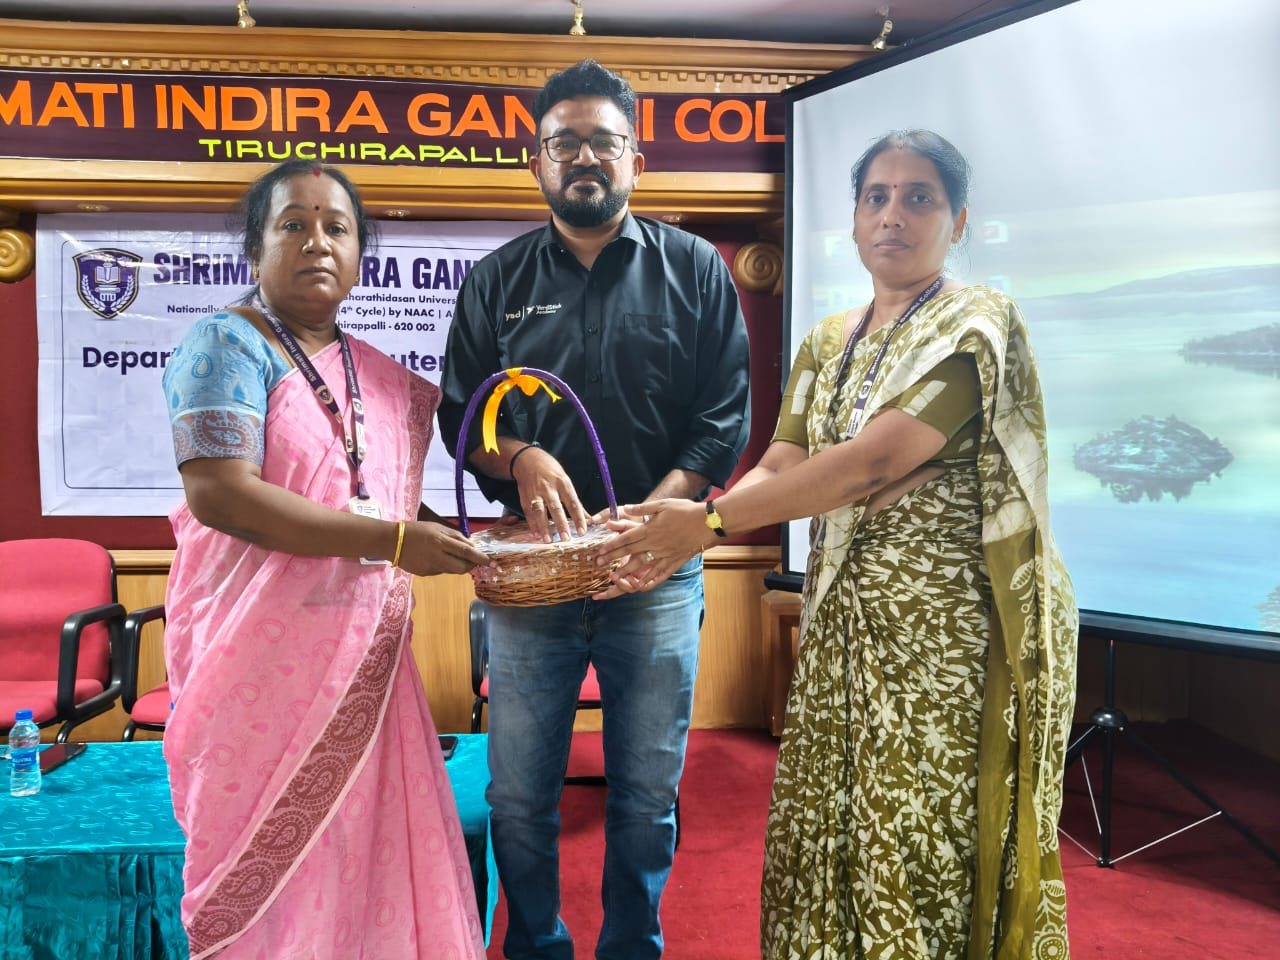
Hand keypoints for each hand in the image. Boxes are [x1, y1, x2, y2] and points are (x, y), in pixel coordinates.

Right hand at [397, 520, 488, 575]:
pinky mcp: (425, 574)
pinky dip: (443, 566)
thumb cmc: (416, 530)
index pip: (466, 552)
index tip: (492, 562)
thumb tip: (470, 546)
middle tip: (472, 560)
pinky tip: (434, 557)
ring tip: (448, 554)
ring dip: (457, 565)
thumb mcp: (436, 527)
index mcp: (440, 541)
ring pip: (452, 571)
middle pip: (462, 568)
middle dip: (470, 566)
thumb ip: (455, 536)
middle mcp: (437, 556)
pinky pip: (440, 571)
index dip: (481, 558)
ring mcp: (430, 568)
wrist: (391, 542)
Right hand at [511, 446, 589, 542]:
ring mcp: (535, 492)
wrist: (528, 459)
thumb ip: (575, 501)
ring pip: (540, 511)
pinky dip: (532, 524)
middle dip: (561, 524)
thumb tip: (589, 519)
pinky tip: (536, 534)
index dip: (578, 518)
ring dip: (544, 527)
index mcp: (563, 483)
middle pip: (556, 508)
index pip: (573, 503)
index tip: (582, 531)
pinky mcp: (525, 497)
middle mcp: (549, 487)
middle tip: (566, 539)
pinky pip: (529, 512)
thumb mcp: (565, 481)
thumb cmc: (550, 471)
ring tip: (548, 540)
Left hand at [592, 500, 707, 596]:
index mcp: (650, 530)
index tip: (599, 551)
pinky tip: (641, 586)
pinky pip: (660, 574)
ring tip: (613, 578)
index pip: (626, 539)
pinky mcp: (675, 561)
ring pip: (642, 566)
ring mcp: (665, 555)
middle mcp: (655, 544)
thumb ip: (643, 509)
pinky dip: (650, 581)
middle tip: (598, 565)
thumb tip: (626, 509)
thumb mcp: (663, 504)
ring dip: (626, 572)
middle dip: (613, 559)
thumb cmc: (685, 511)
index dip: (611, 545)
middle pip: (629, 553)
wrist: (707, 523)